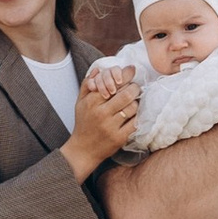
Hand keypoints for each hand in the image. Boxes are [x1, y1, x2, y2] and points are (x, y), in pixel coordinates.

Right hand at [62, 63, 140, 179]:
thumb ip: (87, 84)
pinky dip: (137, 117)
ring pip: (133, 107)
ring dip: (136, 102)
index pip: (112, 84)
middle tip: (136, 87)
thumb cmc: (83, 123)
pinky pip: (135, 122)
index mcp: (91, 103)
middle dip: (135, 87)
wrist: (83, 150)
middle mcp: (101, 113)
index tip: (132, 70)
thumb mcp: (80, 103)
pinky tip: (133, 115)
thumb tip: (98, 69)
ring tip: (133, 101)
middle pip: (126, 94)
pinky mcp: (119, 138)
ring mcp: (111, 126)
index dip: (125, 75)